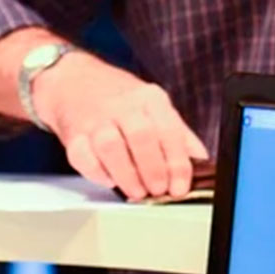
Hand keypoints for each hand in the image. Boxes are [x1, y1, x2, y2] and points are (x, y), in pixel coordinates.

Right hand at [32, 52, 207, 200]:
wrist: (73, 81)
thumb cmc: (119, 98)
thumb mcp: (154, 106)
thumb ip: (178, 133)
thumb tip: (201, 160)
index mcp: (149, 98)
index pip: (169, 130)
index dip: (178, 163)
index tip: (180, 187)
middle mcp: (122, 105)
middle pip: (141, 137)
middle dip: (153, 170)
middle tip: (158, 190)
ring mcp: (95, 119)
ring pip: (110, 147)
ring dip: (127, 175)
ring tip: (137, 191)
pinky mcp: (73, 134)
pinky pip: (83, 157)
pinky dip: (97, 173)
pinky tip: (109, 179)